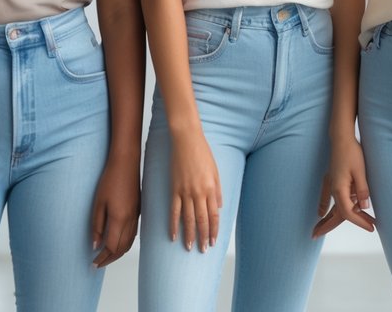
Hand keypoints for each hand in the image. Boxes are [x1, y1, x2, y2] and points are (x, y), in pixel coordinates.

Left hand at [90, 154, 139, 266]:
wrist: (126, 163)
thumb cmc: (110, 180)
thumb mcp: (98, 204)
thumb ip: (97, 226)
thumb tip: (96, 245)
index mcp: (120, 219)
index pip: (112, 247)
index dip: (102, 258)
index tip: (93, 263)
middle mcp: (130, 219)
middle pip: (122, 248)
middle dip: (110, 259)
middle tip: (98, 263)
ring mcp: (136, 215)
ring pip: (130, 242)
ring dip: (119, 252)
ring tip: (107, 256)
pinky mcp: (139, 210)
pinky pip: (134, 233)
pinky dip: (126, 242)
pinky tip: (118, 241)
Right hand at [169, 131, 221, 251]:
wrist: (187, 141)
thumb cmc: (203, 154)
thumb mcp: (216, 171)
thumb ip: (218, 191)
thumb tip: (218, 208)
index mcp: (211, 189)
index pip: (213, 215)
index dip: (213, 230)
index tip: (213, 242)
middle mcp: (199, 193)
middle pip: (201, 220)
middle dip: (203, 237)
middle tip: (203, 250)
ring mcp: (185, 192)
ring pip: (188, 219)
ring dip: (189, 235)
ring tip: (189, 247)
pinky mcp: (174, 190)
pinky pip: (174, 211)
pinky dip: (173, 225)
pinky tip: (173, 236)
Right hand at [312, 136, 373, 238]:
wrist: (341, 138)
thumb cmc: (352, 152)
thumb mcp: (361, 171)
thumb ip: (362, 190)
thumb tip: (364, 207)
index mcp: (339, 190)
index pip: (349, 213)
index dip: (360, 222)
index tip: (372, 227)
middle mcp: (333, 190)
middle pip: (335, 214)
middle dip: (333, 227)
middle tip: (331, 237)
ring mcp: (330, 185)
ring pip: (332, 207)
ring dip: (331, 220)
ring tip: (320, 231)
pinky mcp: (332, 180)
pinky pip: (326, 199)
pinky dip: (324, 208)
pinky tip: (321, 213)